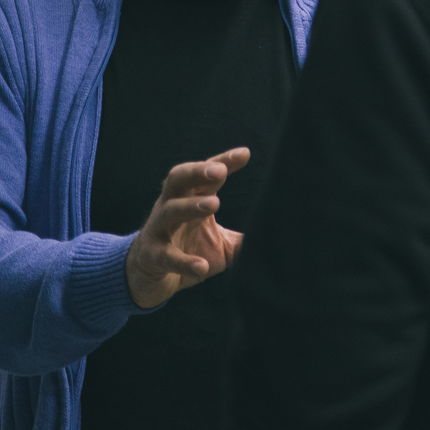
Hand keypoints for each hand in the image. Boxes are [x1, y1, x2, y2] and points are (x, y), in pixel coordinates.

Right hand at [124, 147, 250, 308]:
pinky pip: (166, 256)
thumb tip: (279, 240)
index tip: (245, 154)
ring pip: (170, 210)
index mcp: (189, 198)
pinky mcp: (152, 255)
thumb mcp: (222, 244)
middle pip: (179, 179)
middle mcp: (171, 206)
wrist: (150, 276)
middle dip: (198, 171)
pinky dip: (183, 261)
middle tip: (219, 170)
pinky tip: (201, 266)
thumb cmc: (189, 249)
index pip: (206, 175)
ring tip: (214, 204)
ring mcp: (159, 229)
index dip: (223, 162)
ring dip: (191, 206)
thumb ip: (244, 239)